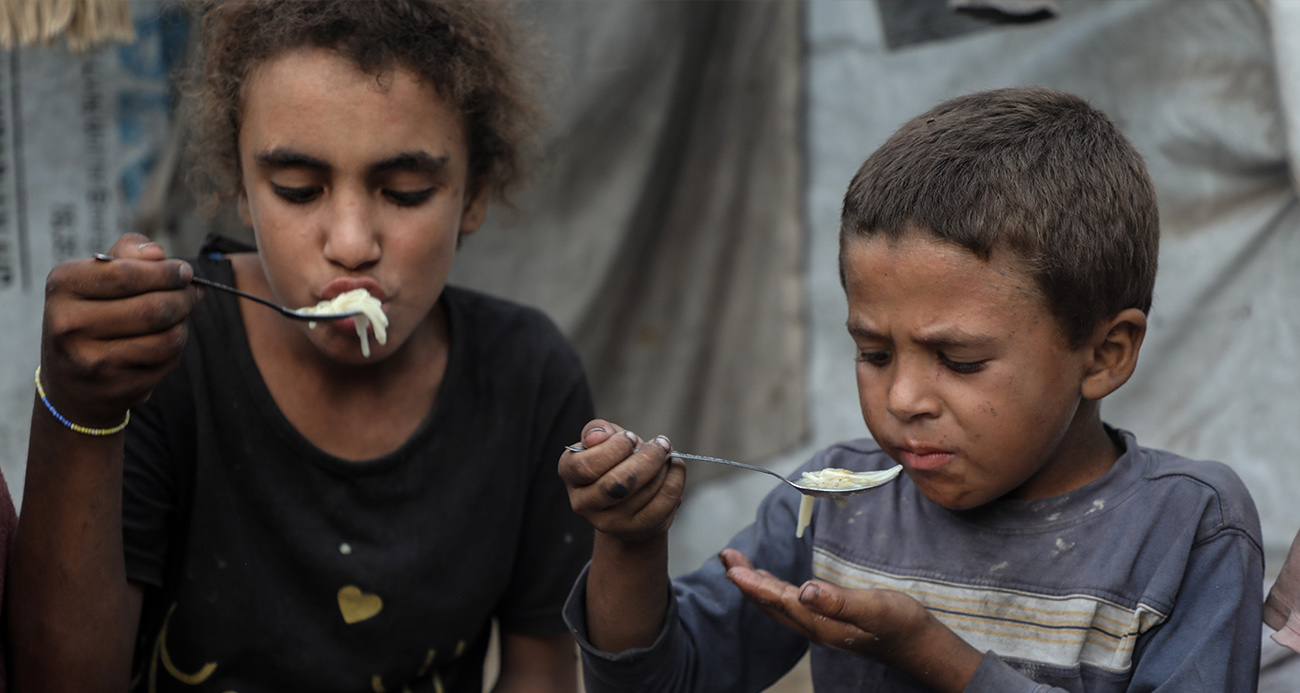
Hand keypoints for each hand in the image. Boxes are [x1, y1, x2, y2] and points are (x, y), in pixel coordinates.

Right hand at [39, 233, 203, 427]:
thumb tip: (157, 253)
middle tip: (193, 293)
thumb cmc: (93, 314)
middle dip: (184, 297)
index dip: (166, 272)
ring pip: (168, 337)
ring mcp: (91, 360)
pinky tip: (163, 343)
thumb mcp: (97, 277)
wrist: (72, 381)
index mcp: (64, 287)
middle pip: (154, 307)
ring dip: (183, 324)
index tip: (185, 272)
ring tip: (179, 317)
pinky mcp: (114, 387)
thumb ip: (127, 255)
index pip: (127, 273)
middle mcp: (69, 324)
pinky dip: (174, 349)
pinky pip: (166, 361)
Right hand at [557, 419, 686, 543]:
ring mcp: (609, 522)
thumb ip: (598, 430)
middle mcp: (583, 503)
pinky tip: (674, 469)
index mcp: (569, 473)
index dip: (614, 448)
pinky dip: (675, 480)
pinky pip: (663, 503)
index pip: (586, 465)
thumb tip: (597, 436)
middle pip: (616, 484)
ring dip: (663, 468)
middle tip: (661, 444)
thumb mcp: (603, 439)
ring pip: (643, 492)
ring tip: (665, 457)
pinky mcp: (637, 530)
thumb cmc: (614, 461)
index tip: (630, 437)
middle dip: (647, 459)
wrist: (628, 499)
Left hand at [721, 549, 982, 692]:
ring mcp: (819, 625)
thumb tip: (805, 590)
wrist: (919, 645)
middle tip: (726, 556)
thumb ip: (839, 601)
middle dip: (746, 580)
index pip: (778, 601)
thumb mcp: (874, 608)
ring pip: (778, 604)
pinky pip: (790, 604)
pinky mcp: (827, 621)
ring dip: (757, 584)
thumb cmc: (900, 624)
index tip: (731, 567)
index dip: (752, 584)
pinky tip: (771, 582)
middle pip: (770, 603)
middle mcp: (813, 626)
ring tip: (738, 565)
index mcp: (819, 623)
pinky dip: (774, 590)